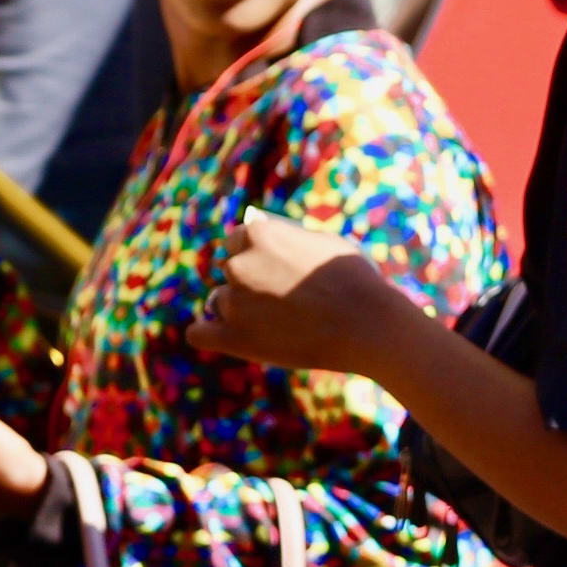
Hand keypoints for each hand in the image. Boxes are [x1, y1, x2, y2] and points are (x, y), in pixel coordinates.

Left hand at [189, 207, 414, 380]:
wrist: (367, 324)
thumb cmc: (352, 279)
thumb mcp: (320, 241)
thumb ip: (284, 236)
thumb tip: (260, 227)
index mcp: (257, 234)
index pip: (236, 240)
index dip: (253, 254)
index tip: (267, 267)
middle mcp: (238, 265)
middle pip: (229, 270)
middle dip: (247, 281)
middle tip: (276, 297)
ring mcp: (234, 303)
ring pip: (220, 302)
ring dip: (237, 309)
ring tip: (270, 322)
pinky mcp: (234, 338)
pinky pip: (199, 334)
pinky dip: (206, 334)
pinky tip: (214, 335)